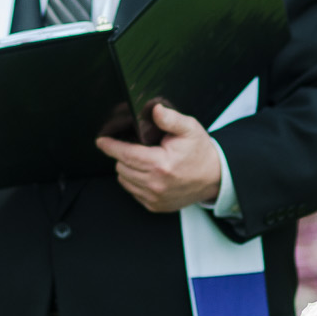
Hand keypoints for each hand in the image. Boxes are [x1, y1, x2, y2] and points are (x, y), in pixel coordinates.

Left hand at [95, 103, 221, 212]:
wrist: (214, 177)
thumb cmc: (200, 152)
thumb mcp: (189, 129)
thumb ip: (170, 119)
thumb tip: (155, 109)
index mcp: (161, 164)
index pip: (125, 154)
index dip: (110, 146)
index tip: (101, 141)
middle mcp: (155, 184)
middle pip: (122, 167)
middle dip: (122, 155)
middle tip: (134, 146)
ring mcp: (155, 197)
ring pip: (124, 180)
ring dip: (127, 168)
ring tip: (142, 159)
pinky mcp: (155, 206)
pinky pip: (133, 191)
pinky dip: (134, 181)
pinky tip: (146, 172)